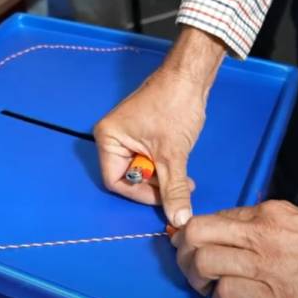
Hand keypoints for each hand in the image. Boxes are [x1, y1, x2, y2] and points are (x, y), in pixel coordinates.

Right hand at [94, 27, 224, 226]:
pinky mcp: (141, 132)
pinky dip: (164, 165)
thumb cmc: (175, 107)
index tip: (164, 198)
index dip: (140, 193)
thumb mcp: (173, 154)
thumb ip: (174, 189)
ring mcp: (126, 134)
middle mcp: (111, 137)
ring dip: (163, 176)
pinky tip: (181, 166)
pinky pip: (148, 158)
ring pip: (141, 169)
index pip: (115, 181)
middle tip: (179, 187)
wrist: (190, 77)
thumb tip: (179, 220)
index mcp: (107, 139)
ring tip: (185, 178)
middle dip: (155, 185)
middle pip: (128, 176)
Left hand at [171, 201, 297, 297]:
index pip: (215, 217)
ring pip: (203, 262)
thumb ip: (269, 226)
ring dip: (197, 279)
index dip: (198, 234)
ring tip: (208, 289)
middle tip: (190, 266)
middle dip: (184, 251)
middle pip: (197, 233)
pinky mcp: (270, 296)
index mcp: (269, 214)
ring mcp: (264, 264)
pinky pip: (224, 294)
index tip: (194, 246)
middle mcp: (260, 233)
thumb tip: (242, 235)